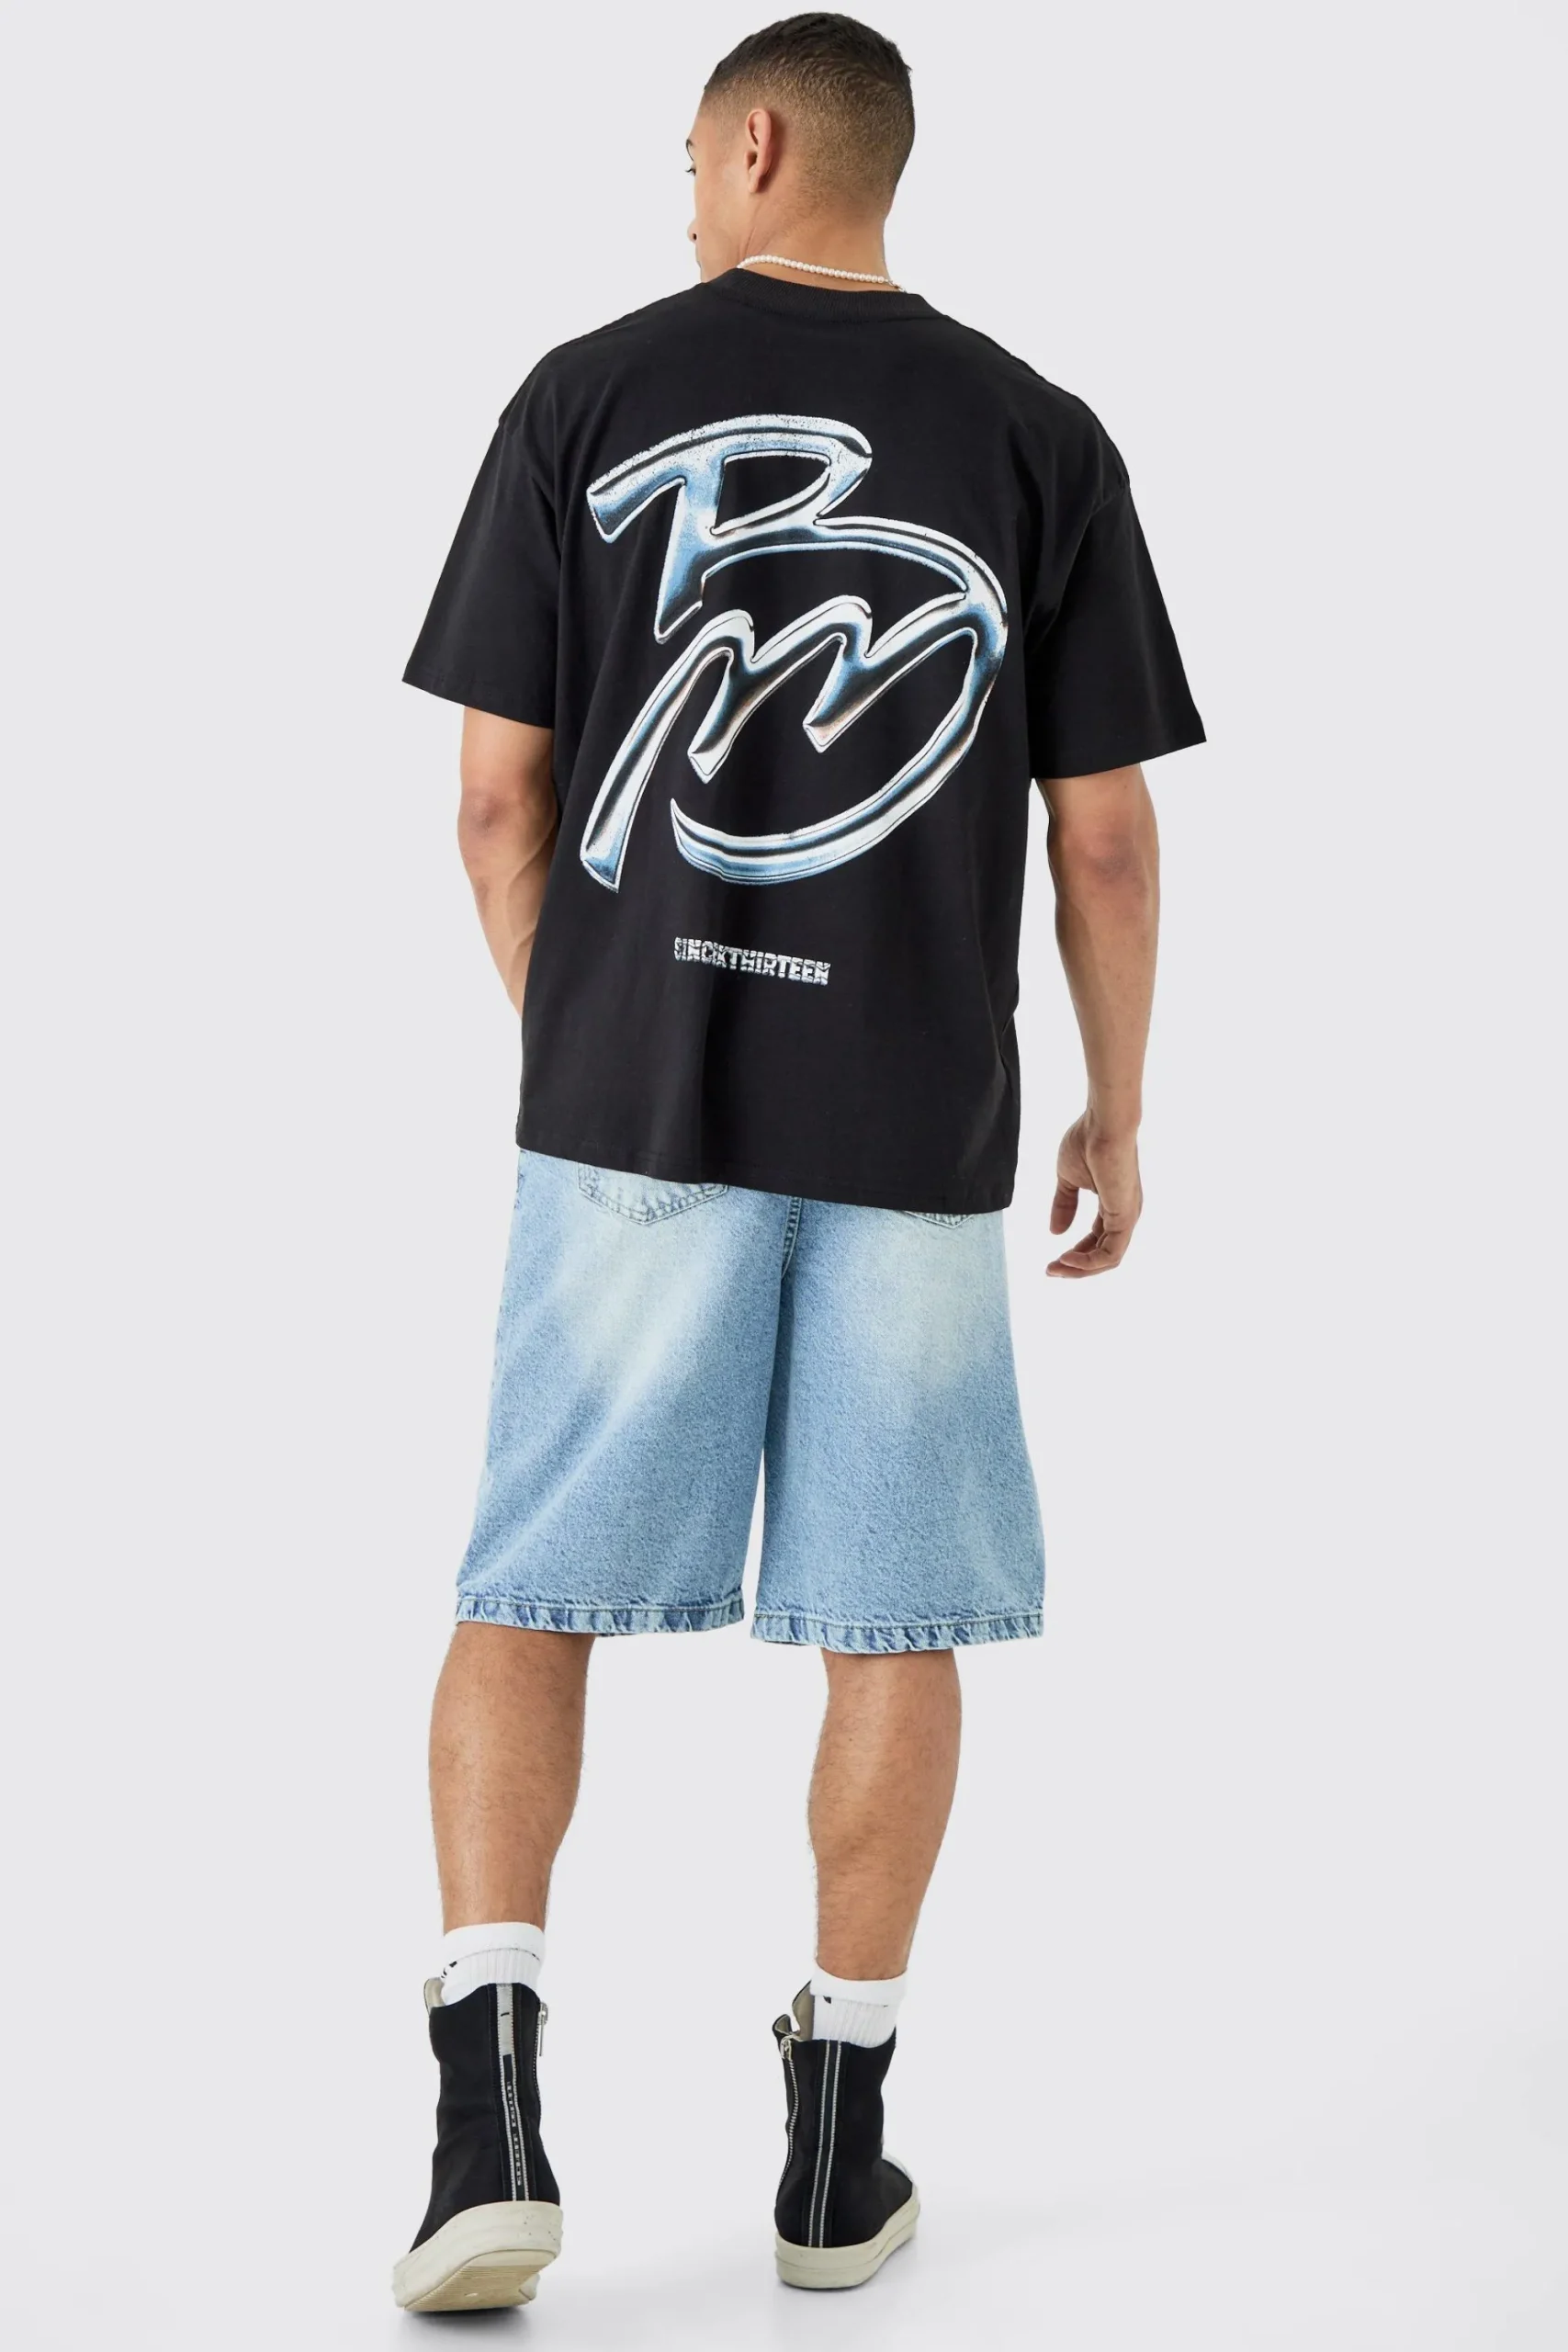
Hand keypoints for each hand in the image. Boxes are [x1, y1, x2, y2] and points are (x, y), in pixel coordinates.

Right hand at [1047, 1115, 1142, 1278]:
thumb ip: (1064, 1205)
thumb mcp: (1067, 1179)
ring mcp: (1127, 1217)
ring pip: (1108, 1259)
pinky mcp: (1125, 1217)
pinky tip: (1067, 1259)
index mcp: (1113, 1206)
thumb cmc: (1086, 1141)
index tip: (1052, 1260)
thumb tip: (1055, 1232)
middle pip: (1103, 1255)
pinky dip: (1088, 1262)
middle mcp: (1123, 1214)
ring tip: (1056, 1268)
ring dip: (1080, 1269)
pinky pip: (1110, 1253)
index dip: (1075, 1254)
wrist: (1103, 1124)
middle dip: (1076, 1267)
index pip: (1097, 1240)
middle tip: (1050, 1271)